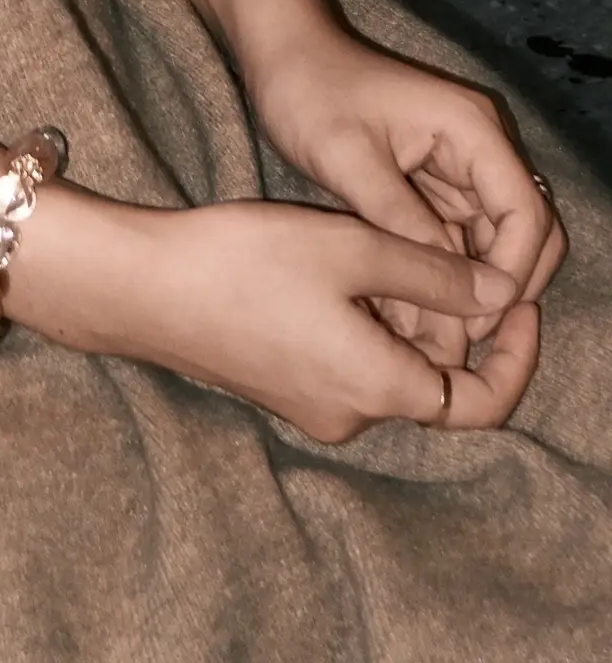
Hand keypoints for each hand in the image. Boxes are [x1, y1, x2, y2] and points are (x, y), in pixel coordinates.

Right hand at [16, 190, 528, 440]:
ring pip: (388, 367)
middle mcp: (351, 415)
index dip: (515, 357)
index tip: (518, 302)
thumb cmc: (244, 262)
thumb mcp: (351, 247)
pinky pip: (347, 364)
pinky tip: (334, 266)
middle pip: (434, 382)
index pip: (483, 402)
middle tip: (447, 252)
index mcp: (378, 388)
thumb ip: (434, 273)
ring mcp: (312, 408)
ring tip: (383, 247)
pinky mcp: (281, 389)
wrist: (144, 286)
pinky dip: (364, 324)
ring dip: (403, 318)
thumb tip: (499, 293)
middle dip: (452, 323)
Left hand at [247, 28, 565, 365]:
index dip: (512, 272)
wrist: (282, 55)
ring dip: (478, 282)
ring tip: (440, 325)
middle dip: (506, 283)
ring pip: (499, 239)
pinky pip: (464, 235)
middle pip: (530, 229)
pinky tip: (422, 302)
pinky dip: (451, 269)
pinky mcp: (439, 181)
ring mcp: (463, 164)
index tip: (475, 318)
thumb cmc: (309, 91)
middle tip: (463, 332)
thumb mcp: (348, 161)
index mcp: (472, 129)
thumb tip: (457, 289)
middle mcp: (481, 146)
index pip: (525, 213)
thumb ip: (404, 223)